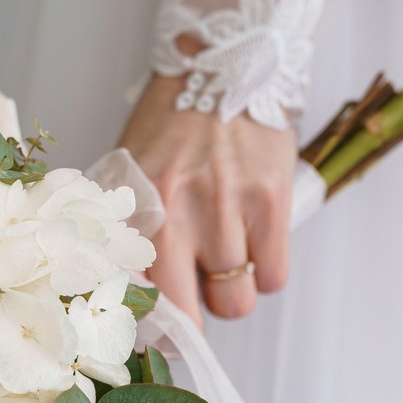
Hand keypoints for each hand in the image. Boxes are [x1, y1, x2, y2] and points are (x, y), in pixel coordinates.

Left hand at [118, 73, 295, 325]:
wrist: (220, 67)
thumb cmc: (170, 128)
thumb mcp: (131, 178)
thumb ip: (127, 234)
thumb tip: (127, 298)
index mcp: (133, 214)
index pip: (137, 302)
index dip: (151, 330)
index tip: (158, 335)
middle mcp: (174, 216)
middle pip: (191, 317)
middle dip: (195, 315)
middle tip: (197, 290)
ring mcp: (225, 210)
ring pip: (235, 301)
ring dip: (232, 287)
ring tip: (227, 250)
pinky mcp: (270, 201)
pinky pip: (274, 277)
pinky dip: (267, 272)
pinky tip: (256, 243)